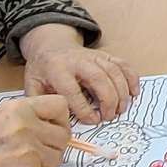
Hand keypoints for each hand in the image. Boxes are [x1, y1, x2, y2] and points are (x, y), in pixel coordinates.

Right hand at [0, 95, 72, 166]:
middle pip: (63, 135)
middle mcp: (25, 125)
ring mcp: (28, 149)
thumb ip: (24, 118)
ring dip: (43, 165)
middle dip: (53, 146)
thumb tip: (51, 125)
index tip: (55, 128)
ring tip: (20, 164)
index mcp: (17, 108)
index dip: (61, 119)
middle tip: (37, 152)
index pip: (60, 105)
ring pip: (57, 158)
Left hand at [24, 41, 140, 123]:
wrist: (50, 45)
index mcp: (57, 69)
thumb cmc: (42, 69)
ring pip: (113, 71)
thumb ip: (39, 102)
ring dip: (121, 91)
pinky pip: (122, 64)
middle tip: (110, 116)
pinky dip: (131, 77)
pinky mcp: (104, 55)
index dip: (83, 108)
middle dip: (108, 99)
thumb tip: (51, 121)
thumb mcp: (32, 84)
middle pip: (98, 78)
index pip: (72, 90)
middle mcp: (77, 61)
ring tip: (121, 109)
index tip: (93, 120)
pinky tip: (134, 92)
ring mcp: (93, 56)